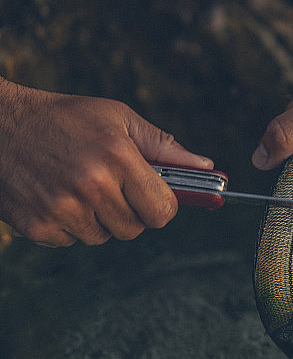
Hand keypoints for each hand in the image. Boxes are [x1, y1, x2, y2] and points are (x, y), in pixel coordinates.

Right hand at [0, 81, 212, 245]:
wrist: (1, 125)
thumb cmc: (66, 117)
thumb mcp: (118, 118)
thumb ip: (163, 145)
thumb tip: (205, 167)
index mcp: (117, 157)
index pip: (162, 210)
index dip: (162, 206)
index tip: (155, 198)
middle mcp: (91, 186)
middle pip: (135, 228)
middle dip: (131, 211)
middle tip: (112, 185)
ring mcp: (62, 209)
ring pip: (103, 237)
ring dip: (99, 219)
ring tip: (79, 185)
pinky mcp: (38, 226)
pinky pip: (72, 241)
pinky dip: (69, 224)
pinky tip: (56, 194)